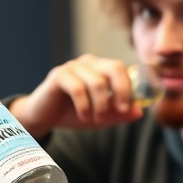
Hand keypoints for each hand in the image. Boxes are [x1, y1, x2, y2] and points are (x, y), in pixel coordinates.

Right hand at [10, 55, 144, 136]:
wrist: (43, 117)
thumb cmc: (72, 113)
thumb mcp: (99, 117)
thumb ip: (118, 114)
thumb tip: (139, 112)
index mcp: (100, 68)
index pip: (121, 69)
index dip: (128, 89)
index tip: (126, 109)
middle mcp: (88, 63)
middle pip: (114, 68)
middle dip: (121, 91)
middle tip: (118, 111)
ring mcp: (73, 67)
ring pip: (97, 82)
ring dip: (100, 105)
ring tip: (95, 119)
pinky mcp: (58, 75)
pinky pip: (78, 88)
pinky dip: (84, 105)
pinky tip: (83, 116)